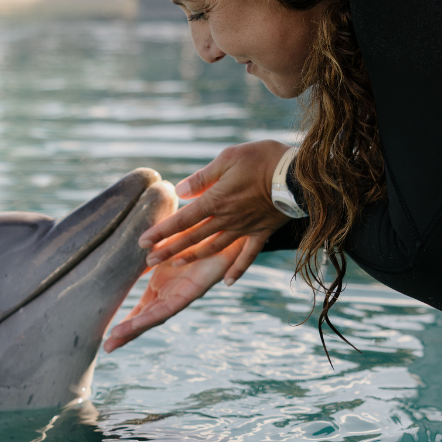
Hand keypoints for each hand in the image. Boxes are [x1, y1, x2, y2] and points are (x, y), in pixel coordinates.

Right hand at [104, 236, 252, 351]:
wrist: (226, 229)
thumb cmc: (198, 236)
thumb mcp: (165, 244)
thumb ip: (151, 250)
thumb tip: (136, 247)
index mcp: (165, 286)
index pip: (142, 308)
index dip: (128, 320)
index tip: (110, 333)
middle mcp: (173, 294)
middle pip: (146, 318)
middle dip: (127, 333)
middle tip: (107, 348)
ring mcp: (182, 295)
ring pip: (155, 317)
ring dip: (135, 329)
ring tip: (115, 340)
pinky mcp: (192, 292)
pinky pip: (168, 307)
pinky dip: (150, 317)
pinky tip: (135, 324)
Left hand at [137, 140, 291, 285]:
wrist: (299, 175)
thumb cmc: (262, 159)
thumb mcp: (228, 159)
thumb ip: (202, 178)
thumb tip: (180, 191)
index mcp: (216, 201)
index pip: (182, 220)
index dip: (161, 232)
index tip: (142, 242)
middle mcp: (227, 220)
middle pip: (193, 238)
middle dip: (169, 249)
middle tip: (149, 261)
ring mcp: (244, 229)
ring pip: (214, 248)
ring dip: (194, 257)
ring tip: (177, 263)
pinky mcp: (261, 233)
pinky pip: (248, 256)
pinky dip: (237, 270)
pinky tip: (227, 282)